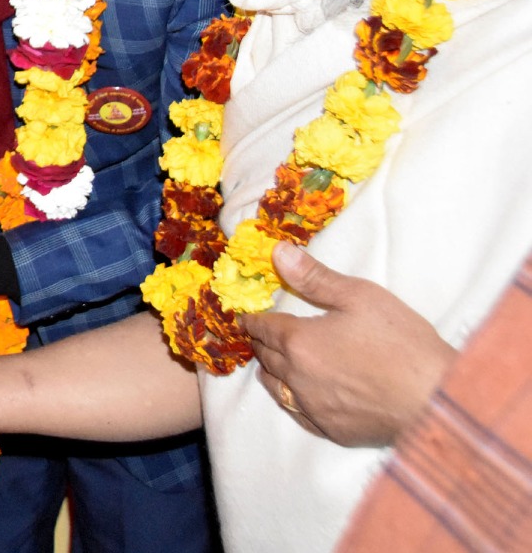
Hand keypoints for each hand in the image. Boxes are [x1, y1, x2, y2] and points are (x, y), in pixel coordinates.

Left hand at [240, 242, 456, 446]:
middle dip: (260, 343)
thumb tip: (278, 253)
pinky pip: (298, 414)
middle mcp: (297, 377)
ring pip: (276, 388)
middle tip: (258, 336)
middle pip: (267, 357)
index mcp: (299, 342)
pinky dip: (290, 400)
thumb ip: (315, 276)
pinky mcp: (332, 430)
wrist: (436, 400)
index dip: (253, 321)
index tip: (245, 318)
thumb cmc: (402, 343)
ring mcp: (313, 408)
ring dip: (270, 371)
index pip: (264, 329)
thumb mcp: (360, 297)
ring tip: (270, 363)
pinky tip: (295, 396)